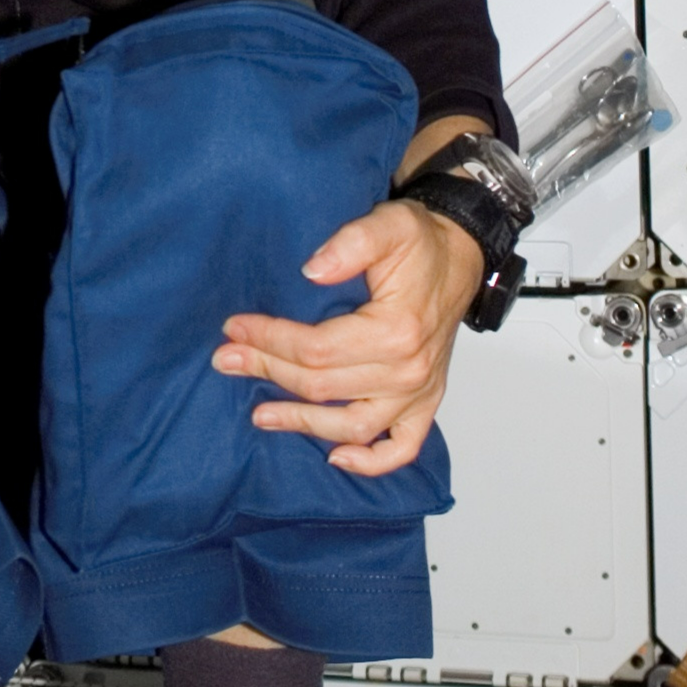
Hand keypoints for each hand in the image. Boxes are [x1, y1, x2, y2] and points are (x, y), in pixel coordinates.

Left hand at [211, 200, 483, 477]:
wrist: (459, 256)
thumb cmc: (422, 244)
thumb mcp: (389, 225)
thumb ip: (351, 242)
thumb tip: (311, 270)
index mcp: (398, 330)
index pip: (317, 349)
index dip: (270, 339)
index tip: (235, 328)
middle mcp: (409, 370)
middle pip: (323, 386)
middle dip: (268, 371)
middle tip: (227, 359)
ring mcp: (418, 392)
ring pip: (351, 426)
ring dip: (302, 424)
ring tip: (260, 414)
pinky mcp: (424, 403)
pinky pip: (401, 448)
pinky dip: (370, 461)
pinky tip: (336, 458)